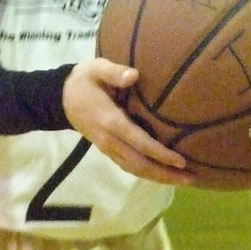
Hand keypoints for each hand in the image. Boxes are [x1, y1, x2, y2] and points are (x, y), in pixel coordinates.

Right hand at [63, 58, 193, 185]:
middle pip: (140, 164)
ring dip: (158, 177)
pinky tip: (162, 175)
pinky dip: (146, 173)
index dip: (161, 154)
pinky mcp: (107, 150)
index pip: (140, 142)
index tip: (181, 161)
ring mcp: (107, 148)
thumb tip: (134, 75)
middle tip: (190, 178)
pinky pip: (129, 166)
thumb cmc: (83, 81)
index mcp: (110, 121)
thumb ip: (115, 72)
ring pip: (134, 169)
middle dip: (165, 173)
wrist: (59, 98)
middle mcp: (110, 140)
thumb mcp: (96, 69)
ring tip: (182, 180)